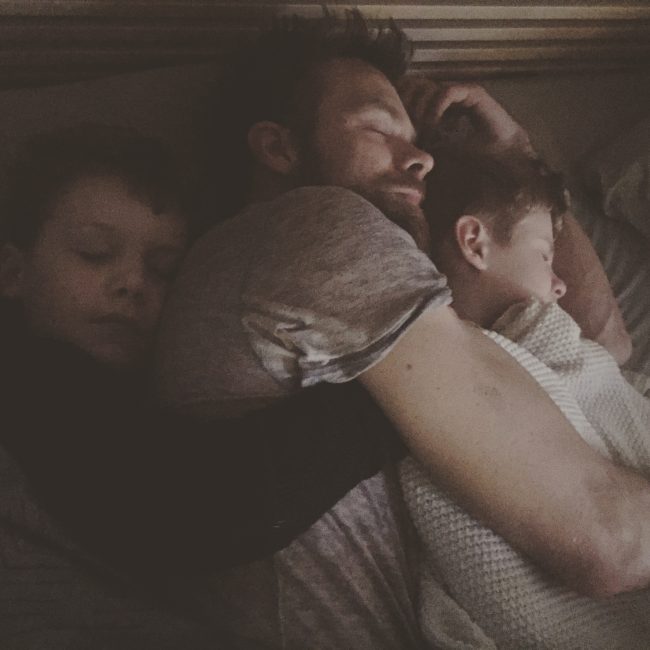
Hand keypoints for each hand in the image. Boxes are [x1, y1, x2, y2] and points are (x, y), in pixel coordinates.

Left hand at [398, 76, 534, 156]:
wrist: (502, 156)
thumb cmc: (471, 156)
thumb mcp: (435, 148)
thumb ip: (419, 140)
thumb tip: (396, 145)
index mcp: (437, 104)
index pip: (408, 92)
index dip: (398, 106)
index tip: (397, 130)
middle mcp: (447, 94)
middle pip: (413, 85)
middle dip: (406, 107)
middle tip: (407, 131)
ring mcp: (460, 92)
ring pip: (426, 87)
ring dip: (419, 111)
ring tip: (421, 132)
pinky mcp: (473, 93)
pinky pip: (445, 93)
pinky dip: (435, 110)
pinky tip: (434, 128)